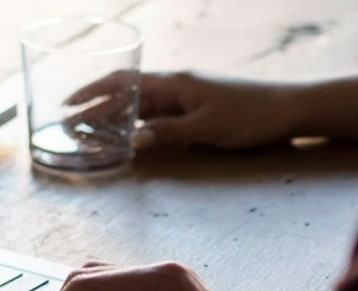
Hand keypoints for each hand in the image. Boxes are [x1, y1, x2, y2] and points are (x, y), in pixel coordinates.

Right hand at [67, 71, 304, 149]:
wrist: (289, 109)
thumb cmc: (250, 116)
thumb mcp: (207, 128)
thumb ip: (168, 133)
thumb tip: (132, 140)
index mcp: (175, 83)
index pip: (124, 83)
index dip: (93, 92)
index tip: (68, 104)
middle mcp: (176, 86)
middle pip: (127, 94)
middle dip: (96, 107)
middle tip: (70, 125)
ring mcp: (186, 98)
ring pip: (141, 106)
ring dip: (115, 117)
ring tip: (90, 133)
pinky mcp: (196, 110)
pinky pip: (159, 115)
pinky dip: (139, 125)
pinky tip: (129, 137)